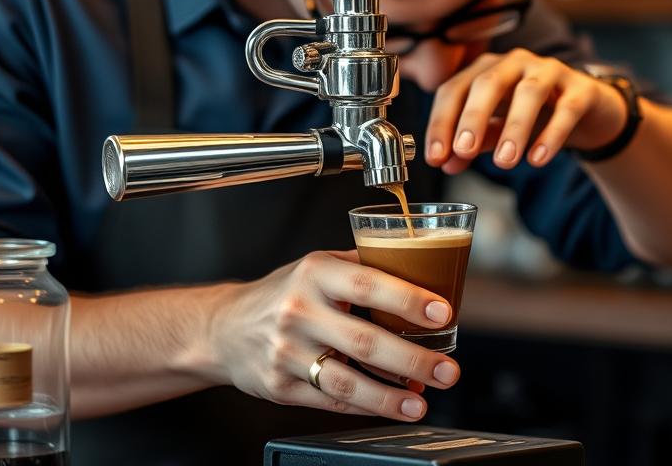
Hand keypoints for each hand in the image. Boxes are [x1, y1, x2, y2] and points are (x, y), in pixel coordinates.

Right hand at [206, 250, 460, 420]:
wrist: (224, 328)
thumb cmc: (283, 293)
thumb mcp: (317, 265)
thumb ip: (362, 265)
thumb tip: (421, 267)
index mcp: (314, 273)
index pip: (368, 284)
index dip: (408, 300)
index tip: (443, 313)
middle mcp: (298, 311)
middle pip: (365, 341)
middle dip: (414, 359)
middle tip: (447, 370)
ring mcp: (287, 352)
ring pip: (347, 381)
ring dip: (391, 396)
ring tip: (422, 401)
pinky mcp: (280, 386)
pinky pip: (330, 401)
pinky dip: (365, 406)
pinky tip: (391, 405)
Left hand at [425, 49, 626, 173]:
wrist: (589, 110)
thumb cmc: (535, 115)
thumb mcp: (499, 129)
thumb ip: (474, 143)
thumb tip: (447, 163)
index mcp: (486, 69)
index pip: (454, 90)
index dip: (441, 122)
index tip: (435, 157)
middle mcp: (515, 63)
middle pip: (487, 83)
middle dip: (472, 117)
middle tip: (464, 150)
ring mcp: (550, 71)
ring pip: (528, 93)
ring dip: (513, 128)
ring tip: (505, 162)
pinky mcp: (582, 89)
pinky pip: (566, 109)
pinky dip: (552, 134)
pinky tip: (538, 158)